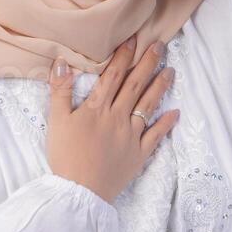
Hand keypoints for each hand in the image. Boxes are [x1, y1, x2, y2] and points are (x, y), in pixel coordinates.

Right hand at [46, 35, 178, 203]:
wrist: (80, 191)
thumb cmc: (65, 156)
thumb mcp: (56, 121)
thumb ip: (59, 90)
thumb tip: (62, 61)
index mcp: (97, 108)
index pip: (112, 76)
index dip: (123, 57)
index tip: (133, 40)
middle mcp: (118, 117)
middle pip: (135, 85)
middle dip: (147, 63)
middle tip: (160, 45)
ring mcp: (131, 135)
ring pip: (148, 105)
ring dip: (160, 86)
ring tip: (171, 71)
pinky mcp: (139, 154)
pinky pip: (156, 136)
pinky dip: (166, 124)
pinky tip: (176, 113)